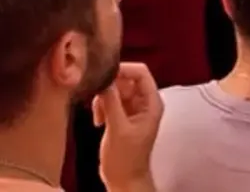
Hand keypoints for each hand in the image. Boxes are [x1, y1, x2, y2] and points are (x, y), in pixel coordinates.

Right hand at [93, 63, 162, 191]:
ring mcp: (133, 108)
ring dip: (104, 99)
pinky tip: (98, 121)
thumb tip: (105, 80)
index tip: (105, 74)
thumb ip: (112, 103)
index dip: (124, 70)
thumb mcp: (118, 130)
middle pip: (127, 79)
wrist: (124, 181)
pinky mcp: (122, 115)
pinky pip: (111, 100)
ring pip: (117, 89)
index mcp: (151, 103)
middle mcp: (144, 102)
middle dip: (110, 87)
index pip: (141, 73)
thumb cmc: (126, 160)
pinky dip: (102, 106)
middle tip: (98, 100)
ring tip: (98, 116)